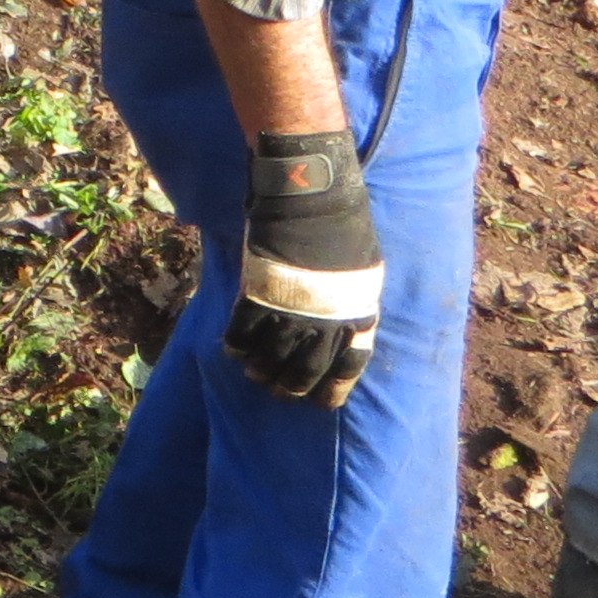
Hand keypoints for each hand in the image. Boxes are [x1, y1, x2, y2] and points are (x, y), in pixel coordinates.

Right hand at [228, 127, 381, 406]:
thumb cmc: (342, 224)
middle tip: (284, 394)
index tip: (324, 401)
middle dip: (295, 387)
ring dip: (263, 372)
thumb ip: (352, 297)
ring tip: (257, 378)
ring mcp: (290, 309)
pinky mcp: (258, 294)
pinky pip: (242, 333)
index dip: (335, 387)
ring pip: (273, 357)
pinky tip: (234, 352)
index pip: (350, 364)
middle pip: (308, 369)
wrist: (311, 195)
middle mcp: (326, 319)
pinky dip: (237, 347)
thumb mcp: (363, 267)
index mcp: (357, 312)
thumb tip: (344, 319)